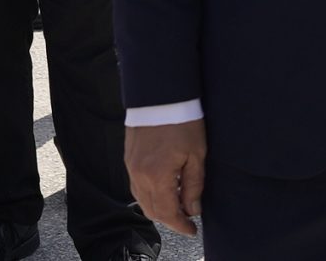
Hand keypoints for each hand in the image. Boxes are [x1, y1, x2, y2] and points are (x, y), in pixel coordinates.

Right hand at [127, 118, 205, 235]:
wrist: (161, 95)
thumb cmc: (182, 121)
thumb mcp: (196, 155)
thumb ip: (193, 185)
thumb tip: (192, 209)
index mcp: (157, 176)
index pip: (167, 213)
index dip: (180, 225)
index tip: (192, 230)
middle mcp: (139, 175)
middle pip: (152, 210)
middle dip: (170, 219)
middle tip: (187, 219)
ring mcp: (131, 167)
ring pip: (141, 200)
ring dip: (158, 208)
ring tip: (177, 206)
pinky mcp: (129, 159)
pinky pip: (136, 186)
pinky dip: (149, 195)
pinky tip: (163, 190)